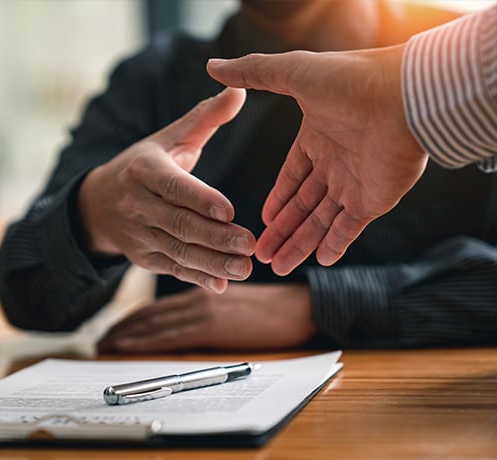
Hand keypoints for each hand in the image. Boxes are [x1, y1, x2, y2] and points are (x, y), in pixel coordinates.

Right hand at [78, 88, 255, 292]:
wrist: (99, 203)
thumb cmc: (145, 165)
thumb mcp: (169, 138)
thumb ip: (205, 118)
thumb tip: (240, 90)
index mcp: (144, 169)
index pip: (174, 186)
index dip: (200, 200)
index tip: (229, 211)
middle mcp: (138, 204)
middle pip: (179, 223)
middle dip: (215, 237)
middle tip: (250, 245)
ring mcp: (139, 234)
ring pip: (178, 251)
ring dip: (211, 263)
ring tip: (244, 268)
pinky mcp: (144, 257)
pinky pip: (172, 269)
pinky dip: (196, 278)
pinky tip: (222, 285)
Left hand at [97, 283, 316, 352]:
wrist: (296, 307)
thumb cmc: (272, 308)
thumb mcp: (236, 302)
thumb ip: (212, 307)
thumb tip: (191, 323)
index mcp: (203, 293)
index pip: (160, 307)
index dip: (134, 318)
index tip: (116, 328)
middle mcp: (197, 299)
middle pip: (151, 314)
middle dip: (123, 327)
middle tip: (101, 339)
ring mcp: (202, 311)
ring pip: (154, 323)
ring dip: (127, 335)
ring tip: (106, 344)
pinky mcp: (211, 326)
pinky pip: (170, 335)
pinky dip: (146, 340)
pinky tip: (129, 346)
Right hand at [207, 46, 427, 272]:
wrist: (403, 96)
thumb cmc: (350, 80)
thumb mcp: (292, 73)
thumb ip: (253, 73)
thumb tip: (213, 67)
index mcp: (316, 139)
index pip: (291, 177)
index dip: (277, 199)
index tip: (263, 220)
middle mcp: (335, 164)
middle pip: (302, 206)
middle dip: (281, 231)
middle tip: (260, 255)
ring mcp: (355, 184)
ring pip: (321, 222)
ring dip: (300, 244)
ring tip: (278, 267)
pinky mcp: (374, 200)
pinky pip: (350, 228)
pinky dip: (335, 245)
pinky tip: (318, 261)